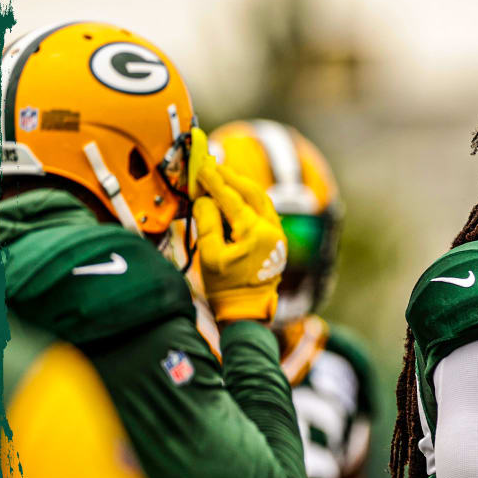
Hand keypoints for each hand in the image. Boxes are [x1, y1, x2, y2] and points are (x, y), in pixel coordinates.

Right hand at [192, 161, 286, 322]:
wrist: (248, 311)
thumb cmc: (227, 288)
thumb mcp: (210, 255)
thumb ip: (207, 223)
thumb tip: (204, 199)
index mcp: (254, 232)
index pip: (231, 197)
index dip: (214, 180)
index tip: (201, 167)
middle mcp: (271, 229)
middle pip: (251, 192)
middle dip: (230, 177)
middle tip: (212, 166)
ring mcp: (277, 234)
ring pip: (261, 199)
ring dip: (242, 186)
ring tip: (223, 176)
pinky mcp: (277, 240)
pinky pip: (264, 211)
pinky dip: (250, 199)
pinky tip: (237, 196)